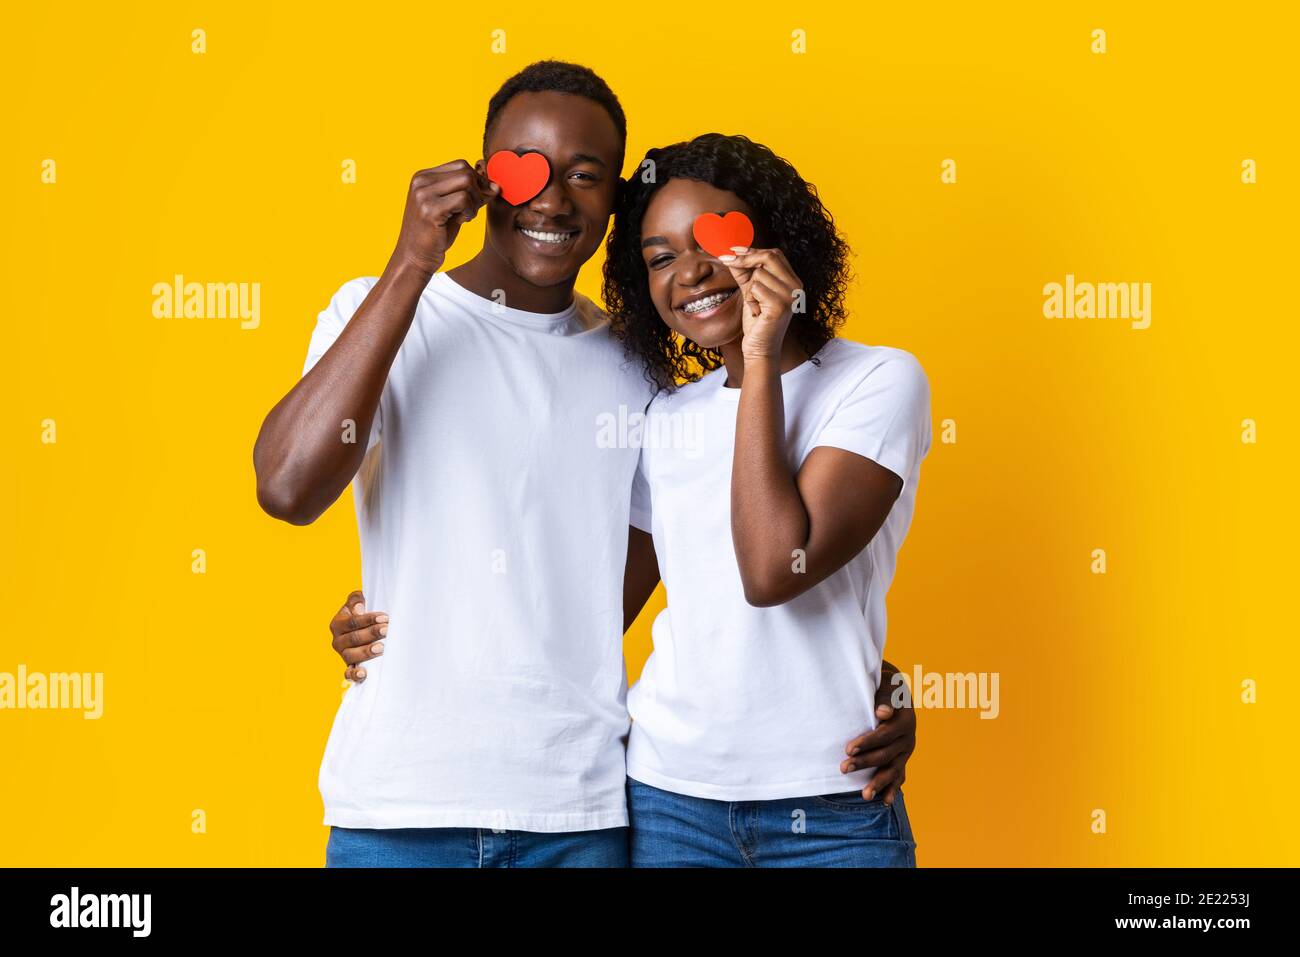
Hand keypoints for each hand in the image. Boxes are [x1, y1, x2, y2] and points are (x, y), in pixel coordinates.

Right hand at [330, 590, 387, 682]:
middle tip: (386, 630)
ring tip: (382, 647)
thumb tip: (359, 608)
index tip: (384, 617)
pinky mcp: (350, 667)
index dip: (368, 619)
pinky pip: (348, 673)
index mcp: (337, 624)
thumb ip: (356, 599)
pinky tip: (363, 673)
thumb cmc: (363, 612)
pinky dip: (354, 675)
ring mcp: (343, 655)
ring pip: (351, 655)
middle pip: (353, 638)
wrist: (364, 629)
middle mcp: (337, 641)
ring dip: (366, 652)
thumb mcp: (358, 602)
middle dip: (371, 634)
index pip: (352, 622)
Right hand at [389, 161, 498, 276]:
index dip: (477, 180)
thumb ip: (470, 193)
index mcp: (423, 177)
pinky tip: (464, 220)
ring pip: (466, 182)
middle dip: (478, 190)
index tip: (478, 198)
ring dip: (475, 200)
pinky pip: (463, 199)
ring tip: (467, 215)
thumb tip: (495, 184)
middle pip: (465, 171)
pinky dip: (470, 210)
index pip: (460, 164)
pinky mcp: (430, 209)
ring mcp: (423, 194)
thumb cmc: (435, 234)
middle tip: (474, 208)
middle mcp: (420, 181)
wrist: (415, 257)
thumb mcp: (453, 208)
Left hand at [718, 246, 801, 360]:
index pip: (775, 254)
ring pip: (758, 274)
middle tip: (727, 261)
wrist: (760, 348)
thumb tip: (731, 253)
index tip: (733, 251)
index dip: (753, 250)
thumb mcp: (750, 291)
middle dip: (745, 258)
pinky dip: (749, 298)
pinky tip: (756, 311)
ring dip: (748, 289)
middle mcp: (796, 286)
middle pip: (769, 257)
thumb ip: (744, 272)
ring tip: (755, 305)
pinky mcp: (780, 305)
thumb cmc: (757, 321)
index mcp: (793, 281)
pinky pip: (755, 287)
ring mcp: (790, 296)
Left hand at [840, 667, 915, 804]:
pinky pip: (898, 776)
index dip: (867, 742)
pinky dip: (892, 789)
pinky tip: (884, 801)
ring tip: (864, 795)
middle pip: (886, 754)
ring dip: (878, 782)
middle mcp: (908, 738)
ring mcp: (906, 751)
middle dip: (864, 762)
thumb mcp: (888, 685)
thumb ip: (885, 698)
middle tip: (843, 768)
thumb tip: (882, 713)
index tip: (848, 749)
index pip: (885, 734)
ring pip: (893, 769)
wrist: (895, 690)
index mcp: (906, 720)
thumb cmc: (886, 685)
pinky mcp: (902, 759)